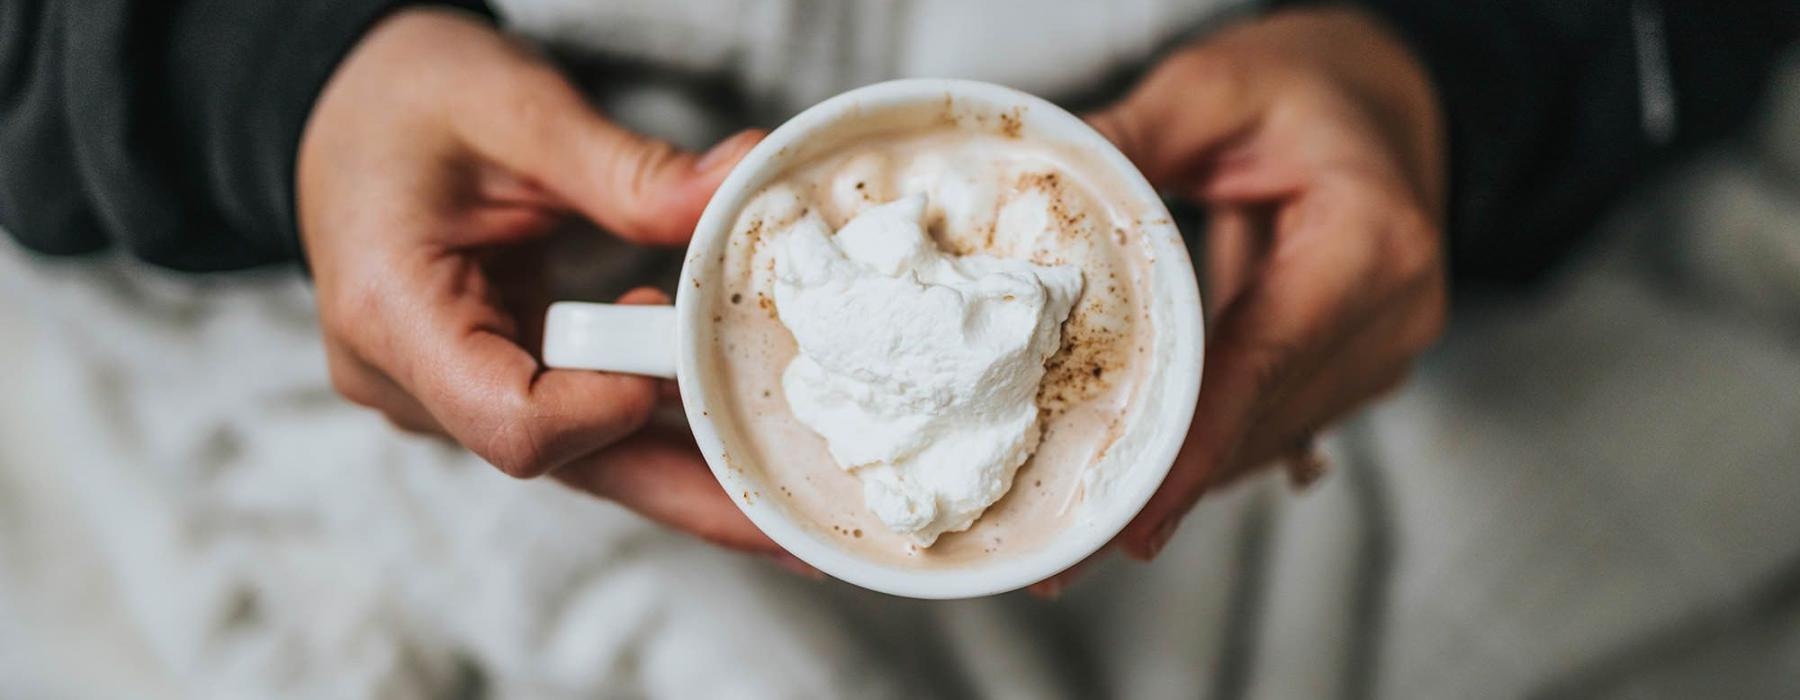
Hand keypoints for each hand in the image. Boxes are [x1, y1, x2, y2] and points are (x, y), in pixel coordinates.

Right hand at [297, 9, 809, 571]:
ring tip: (789, 493)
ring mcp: (444, 393)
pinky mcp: (483, 383)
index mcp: (393, 316)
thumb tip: (736, 190)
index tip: (679, 351)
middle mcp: (409, 381)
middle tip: (792, 517)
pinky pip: (579, 427)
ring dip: (684, 472)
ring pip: (582, 460)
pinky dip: (657, 429)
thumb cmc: (403, 98)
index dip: (608, 406)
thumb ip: (625, 167)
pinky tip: (736, 440)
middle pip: (565, 466)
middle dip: (687, 492)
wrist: (343, 106)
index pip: (510, 421)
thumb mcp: (515, 108)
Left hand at [1071, 8, 1448, 577]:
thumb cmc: (1310, 86)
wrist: (1388, 97)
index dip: (1192, 447)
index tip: (1132, 517)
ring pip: (1262, 440)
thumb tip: (1029, 191)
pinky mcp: (1351, 370)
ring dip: (1177, 482)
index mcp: (1371, 243)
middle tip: (1064, 556)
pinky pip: (1266, 426)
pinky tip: (1136, 487)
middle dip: (1162, 487)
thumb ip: (1132, 140)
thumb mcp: (1216, 86)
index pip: (1265, 363)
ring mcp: (1380, 354)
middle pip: (1259, 422)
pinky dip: (1202, 450)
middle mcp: (1393, 316)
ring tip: (1081, 537)